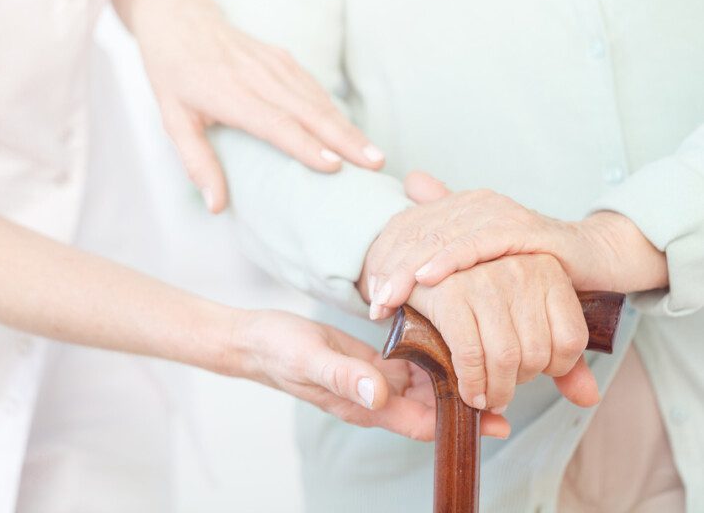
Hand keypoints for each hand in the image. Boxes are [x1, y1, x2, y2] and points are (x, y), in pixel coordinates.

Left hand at [129, 0, 384, 211]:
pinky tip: (354, 134)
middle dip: (346, 139)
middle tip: (375, 164)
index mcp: (229, 92)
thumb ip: (197, 162)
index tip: (334, 165)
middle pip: (309, 111)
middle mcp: (257, 76)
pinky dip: (337, 113)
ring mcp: (275, 63)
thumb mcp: (172, 120)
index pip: (274, 123)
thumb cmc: (174, 75)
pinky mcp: (284, 58)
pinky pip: (315, 89)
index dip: (305, 145)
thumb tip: (216, 207)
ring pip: (319, 99)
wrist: (180, 19)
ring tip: (375, 155)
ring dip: (349, 128)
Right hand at [237, 310, 510, 439]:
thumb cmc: (278, 352)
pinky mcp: (368, 360)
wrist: (256, 341)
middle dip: (467, 402)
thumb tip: (381, 393)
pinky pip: (406, 363)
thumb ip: (343, 377)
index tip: (497, 420)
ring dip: (453, 378)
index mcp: (363, 403)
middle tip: (510, 387)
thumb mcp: (309, 360)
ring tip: (490, 363)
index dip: (458, 425)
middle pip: (429, 407)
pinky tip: (450, 341)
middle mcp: (374, 395)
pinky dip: (429, 357)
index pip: (420, 422)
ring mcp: (372, 378)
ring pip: (422, 384)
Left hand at [363, 171, 666, 314]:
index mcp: (462, 209)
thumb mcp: (481, 259)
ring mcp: (500, 214)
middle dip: (391, 269)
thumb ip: (448, 246)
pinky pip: (480, 243)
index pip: (412, 229)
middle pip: (420, 233)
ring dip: (411, 270)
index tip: (370, 296)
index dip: (387, 260)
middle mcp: (477, 205)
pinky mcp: (525, 229)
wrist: (591, 257)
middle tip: (373, 303)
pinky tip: (429, 279)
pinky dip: (451, 260)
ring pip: (442, 238)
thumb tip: (412, 197)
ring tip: (389, 297)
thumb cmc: (529, 264)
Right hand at [402, 256, 599, 412]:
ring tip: (486, 395)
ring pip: (505, 358)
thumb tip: (589, 398)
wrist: (422, 265)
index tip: (533, 372)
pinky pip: (470, 355)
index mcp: (548, 270)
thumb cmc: (480, 299)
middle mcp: (520, 269)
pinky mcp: (450, 295)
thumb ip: (563, 357)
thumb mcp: (529, 317)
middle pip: (538, 353)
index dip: (555, 368)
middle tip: (503, 388)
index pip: (572, 339)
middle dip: (519, 383)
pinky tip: (469, 391)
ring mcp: (484, 280)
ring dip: (495, 390)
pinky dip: (471, 383)